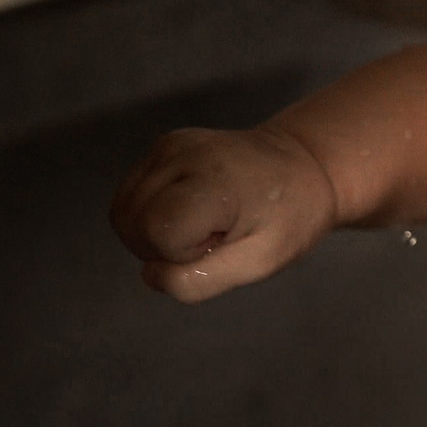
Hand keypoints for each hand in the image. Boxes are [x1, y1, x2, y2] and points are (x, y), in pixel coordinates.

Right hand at [109, 127, 336, 302]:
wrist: (304, 167)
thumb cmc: (288, 217)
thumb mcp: (260, 263)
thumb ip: (201, 280)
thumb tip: (149, 273)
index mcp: (215, 182)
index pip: (156, 231)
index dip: (181, 252)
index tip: (221, 241)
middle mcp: (184, 154)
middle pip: (130, 223)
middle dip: (163, 245)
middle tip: (215, 234)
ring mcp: (169, 146)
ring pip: (122, 211)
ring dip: (154, 231)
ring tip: (205, 221)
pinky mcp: (162, 146)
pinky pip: (130, 196)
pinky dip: (150, 214)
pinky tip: (191, 209)